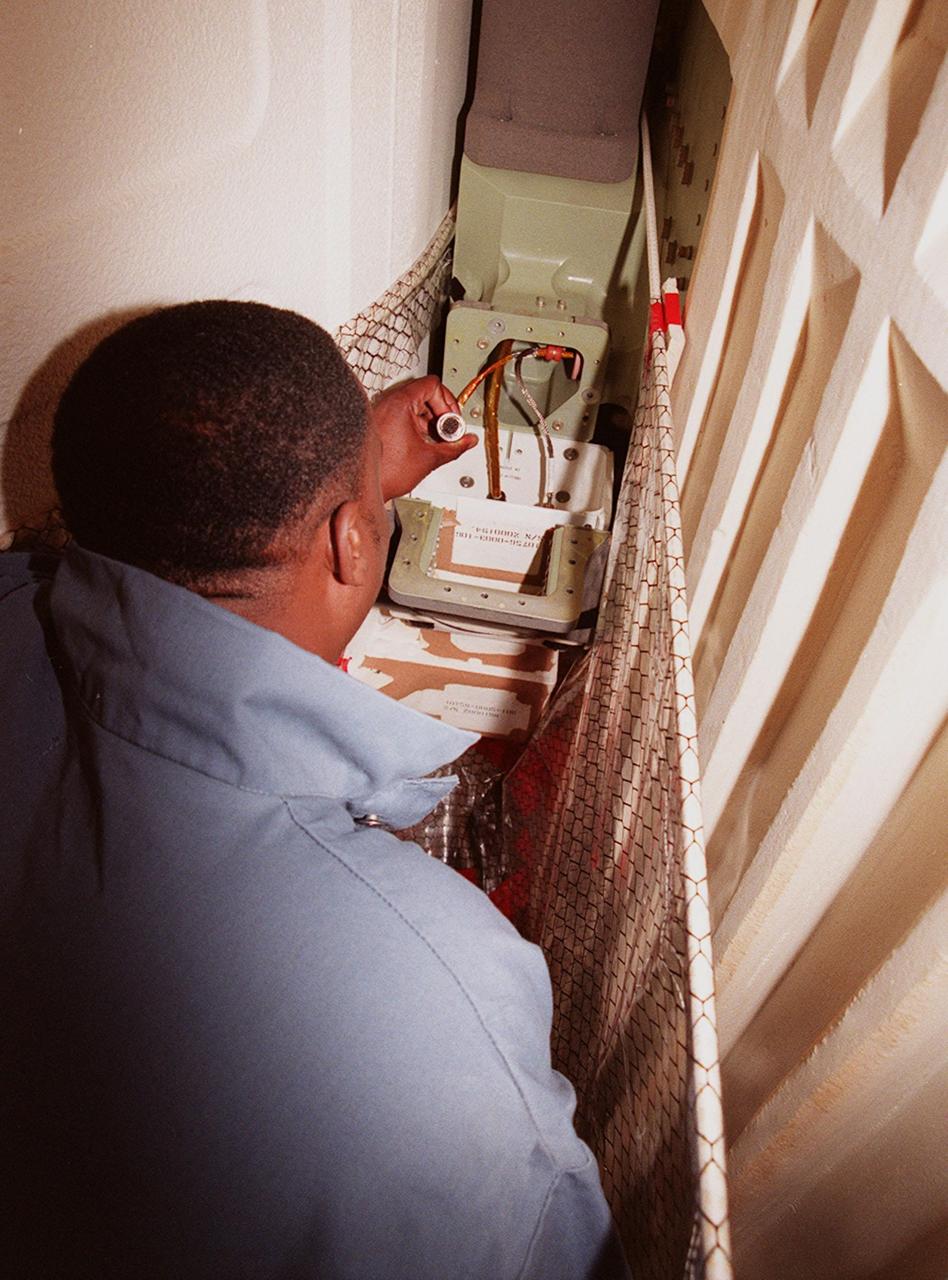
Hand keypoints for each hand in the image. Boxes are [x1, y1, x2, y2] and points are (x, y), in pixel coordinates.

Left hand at [372, 375, 476, 500]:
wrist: (362, 487)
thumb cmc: (384, 472)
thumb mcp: (429, 458)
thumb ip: (454, 447)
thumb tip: (468, 441)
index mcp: (400, 404)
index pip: (433, 385)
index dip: (448, 402)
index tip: (452, 420)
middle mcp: (387, 403)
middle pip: (424, 394)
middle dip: (441, 414)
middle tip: (448, 432)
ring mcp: (381, 412)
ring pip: (414, 406)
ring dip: (429, 421)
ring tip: (435, 441)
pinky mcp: (379, 423)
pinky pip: (402, 416)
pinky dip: (416, 426)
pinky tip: (422, 445)